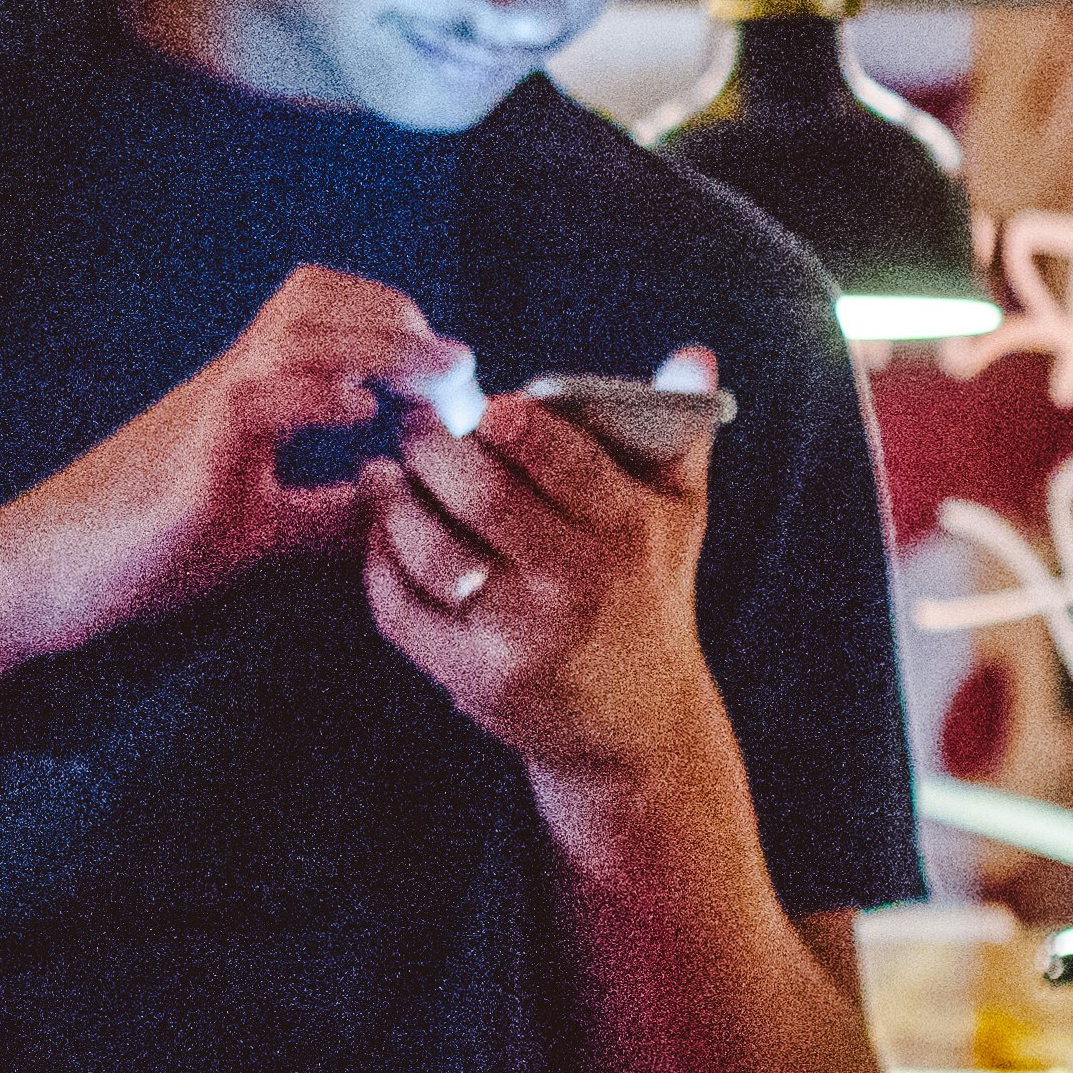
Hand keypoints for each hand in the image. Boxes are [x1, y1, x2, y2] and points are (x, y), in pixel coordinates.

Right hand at [0, 265, 469, 657]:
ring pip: (299, 333)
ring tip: (435, 379)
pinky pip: (261, 397)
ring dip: (381, 346)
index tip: (447, 377)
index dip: (395, 323)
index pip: (323, 311)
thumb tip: (397, 499)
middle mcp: (227, 384)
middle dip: (400, 318)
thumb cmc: (135, 551)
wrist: (39, 573)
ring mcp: (205, 412)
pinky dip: (320, 392)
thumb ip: (323, 510)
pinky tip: (362, 414)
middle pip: (317, 295)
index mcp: (244, 395)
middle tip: (455, 370)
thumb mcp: (255, 529)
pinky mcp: (190, 454)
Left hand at [361, 348, 721, 781]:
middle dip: (435, 450)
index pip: (567, 462)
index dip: (516, 425)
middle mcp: (580, 584)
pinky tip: (379, 531)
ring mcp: (523, 636)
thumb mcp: (677, 515)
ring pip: (432, 552)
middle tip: (412, 427)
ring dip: (393, 504)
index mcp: (631, 530)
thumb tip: (694, 353)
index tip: (486, 403)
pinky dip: (379, 562)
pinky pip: (402, 609)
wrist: (638, 718)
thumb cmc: (648, 588)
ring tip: (381, 473)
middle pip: (484, 497)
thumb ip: (679, 431)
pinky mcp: (474, 677)